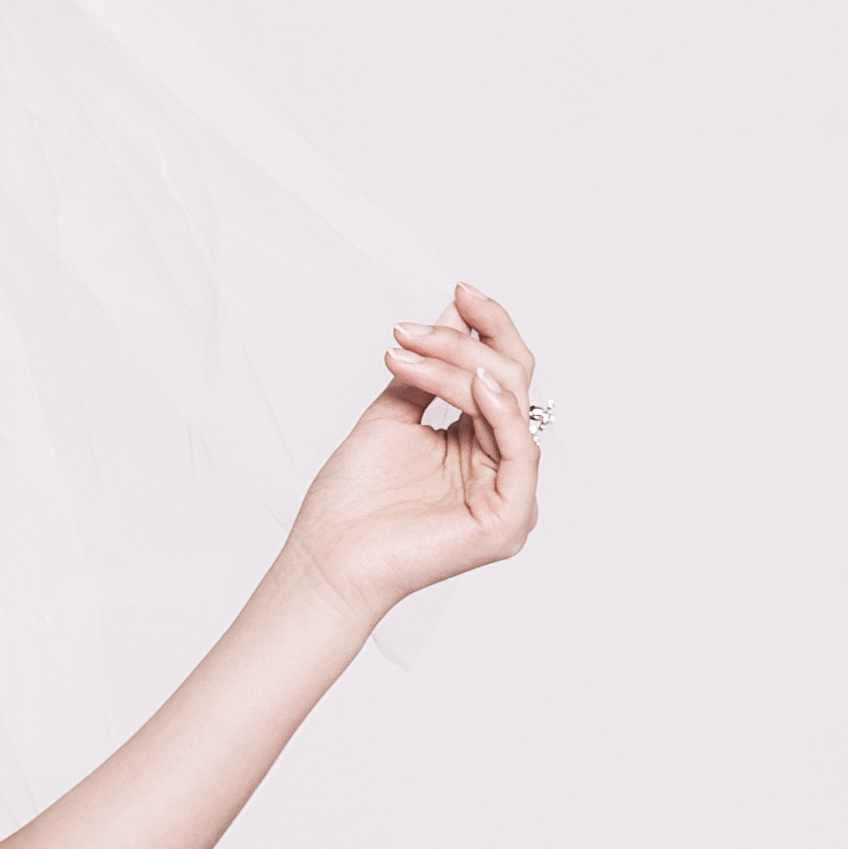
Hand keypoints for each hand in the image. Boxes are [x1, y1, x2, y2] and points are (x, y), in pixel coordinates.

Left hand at [283, 282, 542, 617]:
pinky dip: (499, 409)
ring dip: (458, 368)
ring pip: (509, 404)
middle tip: (412, 328)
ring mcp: (511, 495)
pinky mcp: (510, 519)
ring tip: (409, 353)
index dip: (485, 329)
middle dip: (464, 342)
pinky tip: (473, 382)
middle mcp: (502, 467)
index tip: (458, 290)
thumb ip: (428, 372)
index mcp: (480, 444)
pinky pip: (519, 450)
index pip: (499, 373)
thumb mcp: (392, 415)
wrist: (328, 558)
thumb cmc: (352, 501)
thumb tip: (453, 315)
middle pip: (511, 381)